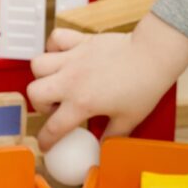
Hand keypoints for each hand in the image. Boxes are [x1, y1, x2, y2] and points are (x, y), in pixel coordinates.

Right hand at [27, 12, 187, 149]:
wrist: (153, 55)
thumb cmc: (144, 86)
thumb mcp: (130, 119)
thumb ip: (112, 135)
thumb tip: (103, 147)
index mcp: (82, 103)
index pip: (53, 128)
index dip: (46, 140)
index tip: (46, 143)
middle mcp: (71, 81)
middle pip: (34, 93)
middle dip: (40, 104)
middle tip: (56, 107)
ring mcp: (73, 58)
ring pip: (38, 64)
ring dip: (43, 76)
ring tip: (58, 81)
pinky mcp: (80, 41)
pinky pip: (55, 39)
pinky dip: (54, 47)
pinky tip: (64, 55)